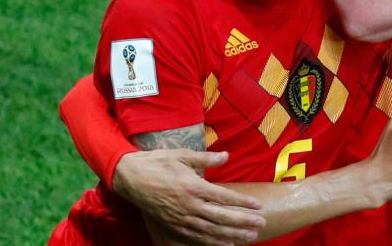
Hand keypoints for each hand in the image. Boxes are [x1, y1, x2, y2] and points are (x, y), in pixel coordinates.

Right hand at [113, 149, 265, 245]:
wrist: (131, 177)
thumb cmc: (158, 163)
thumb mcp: (182, 155)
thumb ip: (206, 158)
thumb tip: (226, 155)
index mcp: (193, 186)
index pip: (224, 197)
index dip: (242, 202)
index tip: (258, 206)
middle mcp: (189, 205)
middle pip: (221, 217)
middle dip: (243, 222)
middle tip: (260, 224)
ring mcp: (181, 218)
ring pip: (211, 230)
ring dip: (232, 234)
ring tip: (250, 236)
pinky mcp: (174, 225)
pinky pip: (196, 237)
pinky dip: (212, 243)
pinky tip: (226, 244)